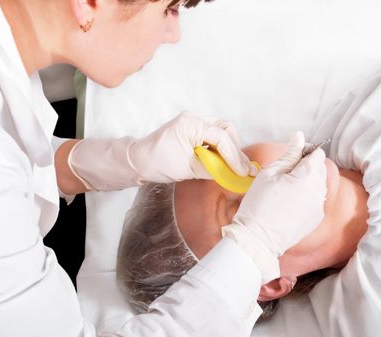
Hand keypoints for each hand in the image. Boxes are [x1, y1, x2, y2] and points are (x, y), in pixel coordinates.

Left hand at [68, 112, 255, 190]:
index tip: (242, 172)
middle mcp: (194, 118)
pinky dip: (222, 147)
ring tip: (236, 166)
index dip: (235, 156)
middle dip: (236, 149)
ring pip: (222, 131)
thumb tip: (232, 174)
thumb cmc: (157, 163)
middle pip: (226, 129)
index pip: (222, 138)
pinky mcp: (192, 129)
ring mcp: (194, 122)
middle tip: (243, 168)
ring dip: (230, 148)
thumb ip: (212, 169)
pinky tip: (225, 161)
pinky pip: (213, 135)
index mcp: (191, 124)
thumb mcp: (188, 169)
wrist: (137, 161)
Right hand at [222, 132, 327, 282]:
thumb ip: (289, 153)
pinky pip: (316, 199)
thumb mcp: (270, 173)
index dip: (304, 152)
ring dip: (307, 182)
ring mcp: (319, 206)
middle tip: (283, 174)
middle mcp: (319, 191)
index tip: (290, 158)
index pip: (317, 154)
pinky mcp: (316, 218)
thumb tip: (299, 137)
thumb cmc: (259, 204)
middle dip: (306, 167)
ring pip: (319, 184)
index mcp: (309, 176)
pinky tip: (288, 203)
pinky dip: (306, 197)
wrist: (258, 239)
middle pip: (320, 169)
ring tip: (285, 190)